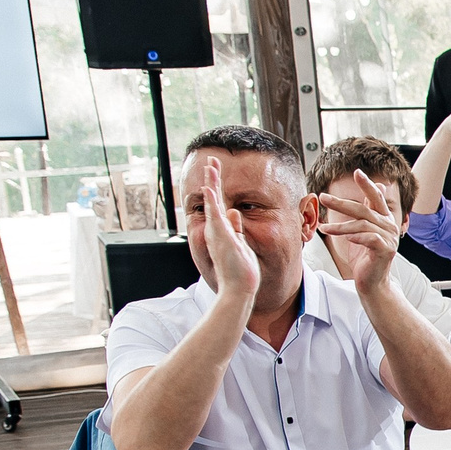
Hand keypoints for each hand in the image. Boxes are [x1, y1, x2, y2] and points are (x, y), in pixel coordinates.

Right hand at [186, 153, 258, 308]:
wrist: (238, 289)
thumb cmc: (240, 270)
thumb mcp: (240, 244)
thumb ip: (236, 228)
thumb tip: (234, 212)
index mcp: (223, 230)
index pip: (219, 203)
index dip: (217, 186)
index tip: (217, 170)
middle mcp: (217, 229)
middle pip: (214, 199)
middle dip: (212, 178)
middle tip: (211, 160)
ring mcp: (218, 233)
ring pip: (213, 203)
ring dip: (211, 183)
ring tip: (210, 165)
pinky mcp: (222, 237)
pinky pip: (216, 216)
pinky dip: (212, 202)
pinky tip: (210, 188)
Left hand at [315, 170, 401, 290]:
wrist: (373, 282)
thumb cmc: (365, 257)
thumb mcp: (364, 231)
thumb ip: (368, 211)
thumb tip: (378, 186)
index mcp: (384, 219)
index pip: (376, 198)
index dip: (367, 185)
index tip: (357, 172)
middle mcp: (389, 226)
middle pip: (363, 210)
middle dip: (341, 203)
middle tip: (323, 198)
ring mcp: (389, 239)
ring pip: (362, 225)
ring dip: (340, 226)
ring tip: (324, 228)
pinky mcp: (386, 251)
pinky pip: (370, 239)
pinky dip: (357, 237)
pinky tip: (347, 238)